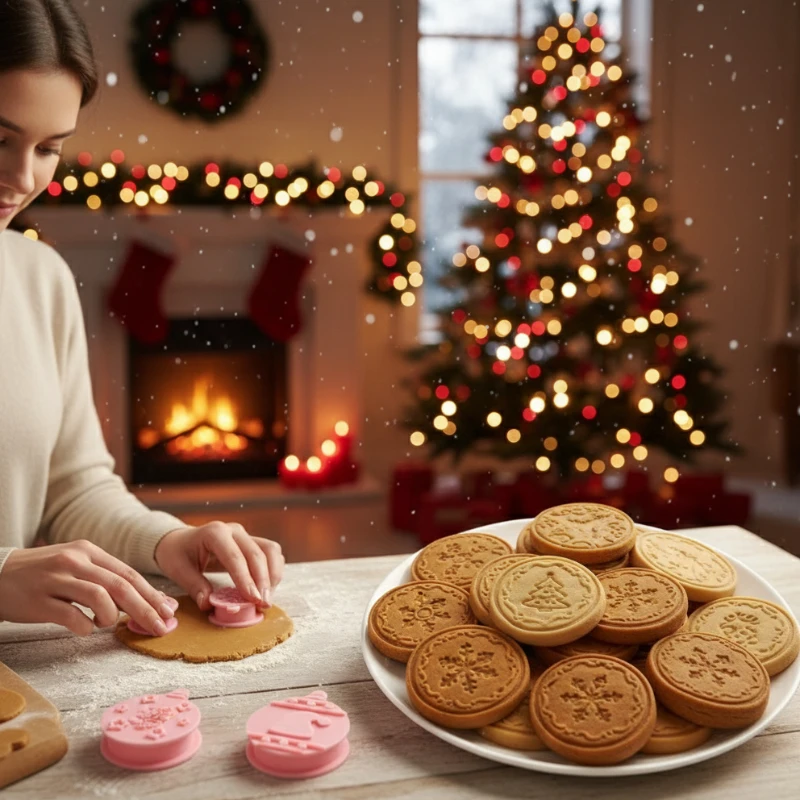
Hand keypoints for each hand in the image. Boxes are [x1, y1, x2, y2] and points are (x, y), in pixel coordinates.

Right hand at [0, 541, 175, 635]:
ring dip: (110, 616)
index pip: (128, 572)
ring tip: (105, 623)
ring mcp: (55, 579)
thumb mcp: (74, 565)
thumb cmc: (42, 574)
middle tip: (160, 627)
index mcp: (87, 551)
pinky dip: (84, 626)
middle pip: (120, 585)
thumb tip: (141, 600)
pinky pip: (71, 616)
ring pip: (99, 597)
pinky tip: (83, 628)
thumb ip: (104, 578)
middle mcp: (74, 560)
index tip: (168, 610)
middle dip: (145, 608)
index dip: (151, 593)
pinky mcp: (38, 600)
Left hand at [154, 522, 284, 610]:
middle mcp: (234, 530)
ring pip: (270, 550)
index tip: (253, 599)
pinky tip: (268, 588)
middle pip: (257, 553)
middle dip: (263, 581)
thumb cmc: (178, 554)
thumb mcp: (178, 570)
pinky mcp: (252, 541)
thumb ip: (194, 586)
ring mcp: (245, 534)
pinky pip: (271, 553)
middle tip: (263, 604)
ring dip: (273, 575)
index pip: (235, 557)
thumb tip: (208, 604)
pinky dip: (274, 570)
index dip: (246, 579)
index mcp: (215, 533)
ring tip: (267, 598)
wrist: (180, 540)